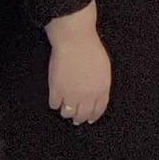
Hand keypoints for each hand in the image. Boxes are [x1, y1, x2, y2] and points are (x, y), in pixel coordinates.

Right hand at [46, 6, 111, 124]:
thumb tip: (98, 93)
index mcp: (101, 89)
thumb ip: (101, 83)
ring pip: (67, 112)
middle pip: (82, 115)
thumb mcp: (104, 67)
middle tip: (75, 118)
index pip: (98, 110)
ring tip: (65, 108)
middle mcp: (87, 95)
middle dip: (79, 118)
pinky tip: (56, 99)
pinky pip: (54, 104)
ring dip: (66, 111)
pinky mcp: (56, 90)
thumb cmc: (90, 48)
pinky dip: (55, 103)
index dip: (93, 116)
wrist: (75, 40)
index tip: (89, 119)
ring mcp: (71, 94)